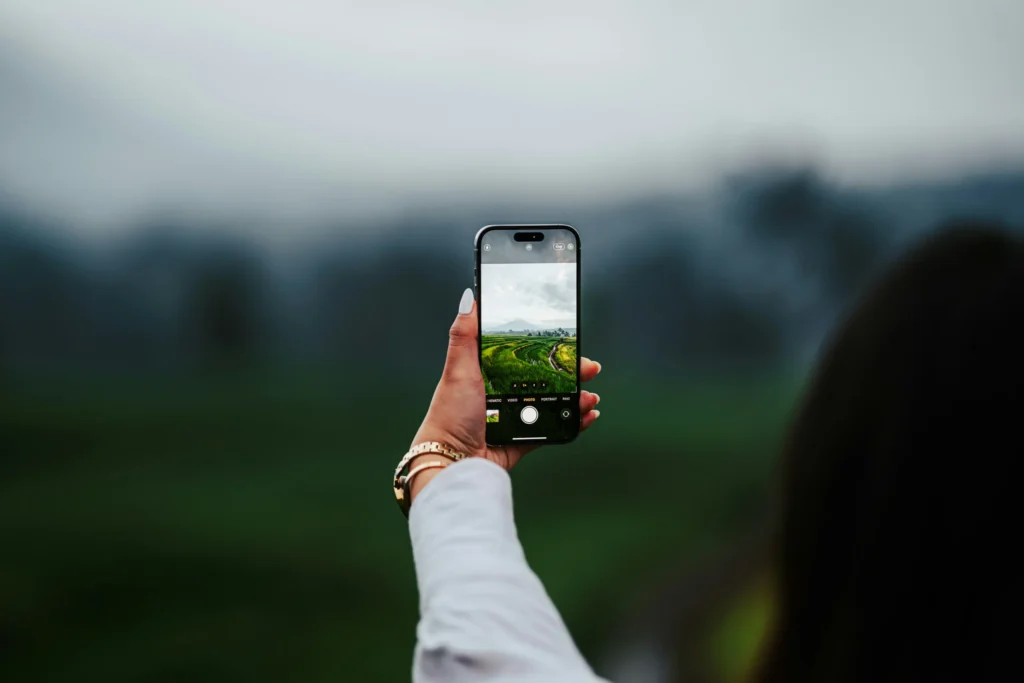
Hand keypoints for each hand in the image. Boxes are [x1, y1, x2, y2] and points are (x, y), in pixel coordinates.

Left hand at [409, 289, 600, 496]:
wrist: (452, 461)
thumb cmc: (449, 415)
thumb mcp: (458, 368)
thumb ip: (464, 334)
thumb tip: (469, 297)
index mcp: (489, 374)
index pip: (526, 355)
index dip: (549, 349)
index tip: (568, 342)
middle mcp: (503, 394)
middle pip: (546, 378)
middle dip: (572, 372)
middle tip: (589, 368)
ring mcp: (514, 418)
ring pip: (555, 403)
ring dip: (577, 397)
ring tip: (590, 396)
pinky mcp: (522, 440)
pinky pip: (553, 430)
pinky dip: (573, 422)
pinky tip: (586, 415)